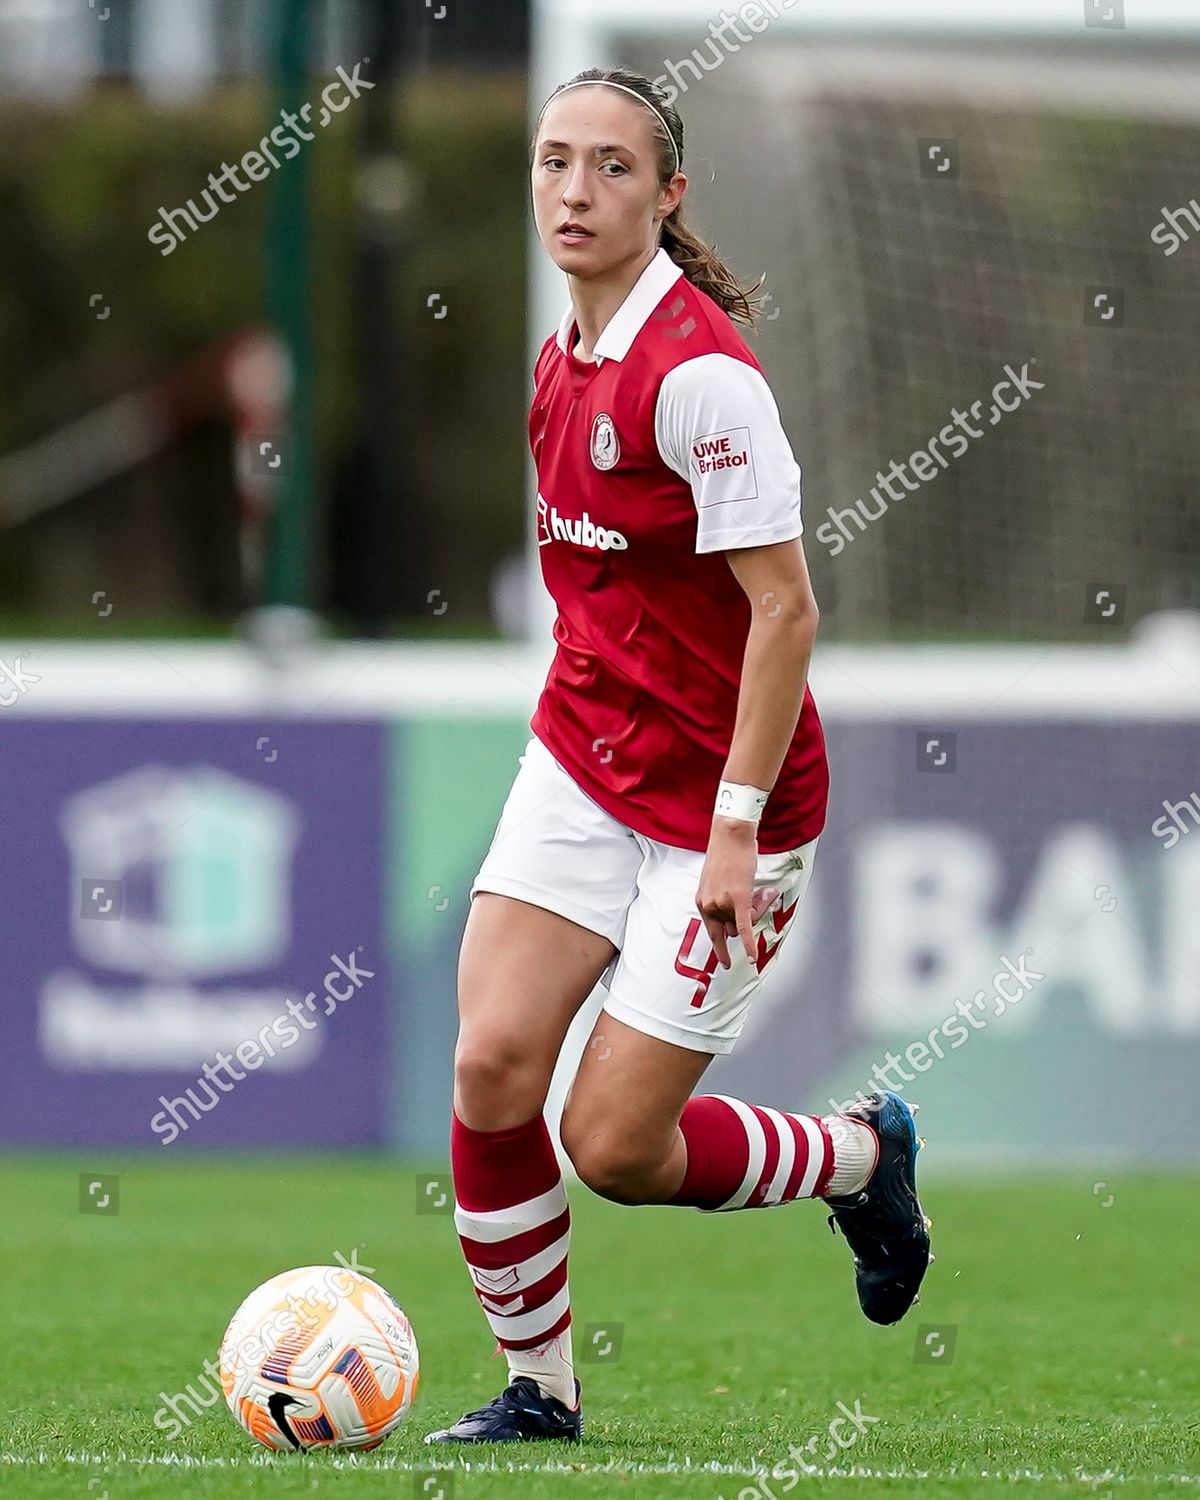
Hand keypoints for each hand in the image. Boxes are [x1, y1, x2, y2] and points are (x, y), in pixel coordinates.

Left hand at [696, 817, 779, 968]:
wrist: (731, 836)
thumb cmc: (726, 855)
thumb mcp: (718, 883)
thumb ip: (728, 903)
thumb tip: (749, 919)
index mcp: (702, 902)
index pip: (714, 931)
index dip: (720, 946)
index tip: (724, 962)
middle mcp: (709, 905)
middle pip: (732, 929)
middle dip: (747, 920)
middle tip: (760, 899)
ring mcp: (723, 903)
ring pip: (744, 923)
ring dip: (756, 913)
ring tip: (763, 892)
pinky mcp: (740, 900)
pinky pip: (745, 929)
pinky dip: (750, 944)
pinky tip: (753, 958)